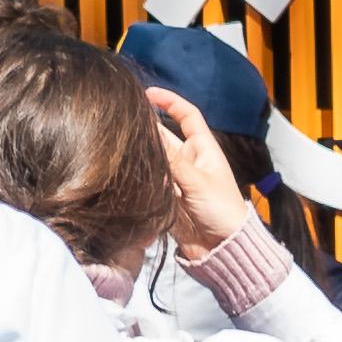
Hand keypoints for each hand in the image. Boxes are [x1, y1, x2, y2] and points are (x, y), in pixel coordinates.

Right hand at [141, 88, 255, 258]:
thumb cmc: (220, 209)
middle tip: (124, 120)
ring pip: (154, 157)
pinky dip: (140, 174)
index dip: (170, 101)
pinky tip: (124, 169)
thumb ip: (172, 159)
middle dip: (147, 126)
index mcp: (203, 149)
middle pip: (164, 135)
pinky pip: (150, 179)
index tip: (148, 93)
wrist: (222, 248)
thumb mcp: (197, 181)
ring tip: (118, 142)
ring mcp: (177, 178)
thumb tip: (148, 133)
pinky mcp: (167, 197)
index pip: (187, 116)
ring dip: (141, 151)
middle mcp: (189, 160)